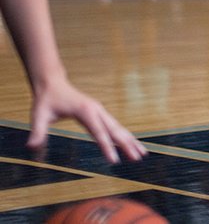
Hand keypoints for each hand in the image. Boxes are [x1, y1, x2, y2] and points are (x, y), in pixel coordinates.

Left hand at [28, 78, 146, 163]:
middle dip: (126, 145)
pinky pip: (114, 126)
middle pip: (115, 130)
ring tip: (141, 154)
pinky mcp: (99, 113)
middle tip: (137, 159)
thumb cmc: (45, 100)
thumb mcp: (39, 115)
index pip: (98, 132)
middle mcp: (96, 110)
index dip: (106, 147)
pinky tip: (131, 144)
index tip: (114, 161)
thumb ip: (37, 131)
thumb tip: (31, 147)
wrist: (52, 83)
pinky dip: (124, 136)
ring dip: (130, 141)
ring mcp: (100, 111)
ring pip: (118, 128)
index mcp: (85, 111)